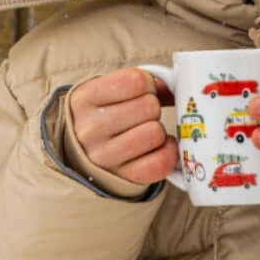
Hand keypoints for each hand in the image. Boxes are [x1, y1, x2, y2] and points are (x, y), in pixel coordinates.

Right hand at [68, 67, 176, 185]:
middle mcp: (90, 129)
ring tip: (146, 132)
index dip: (147, 84)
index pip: (134, 81)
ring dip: (158, 130)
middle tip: (142, 115)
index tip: (140, 92)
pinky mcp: (126, 178)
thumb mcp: (106, 92)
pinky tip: (158, 147)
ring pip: (156, 132)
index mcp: (84, 99)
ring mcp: (106, 157)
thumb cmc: (101, 116)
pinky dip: (168, 152)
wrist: (83, 153)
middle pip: (149, 106)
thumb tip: (176, 86)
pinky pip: (162, 161)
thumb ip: (141, 83)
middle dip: (152, 108)